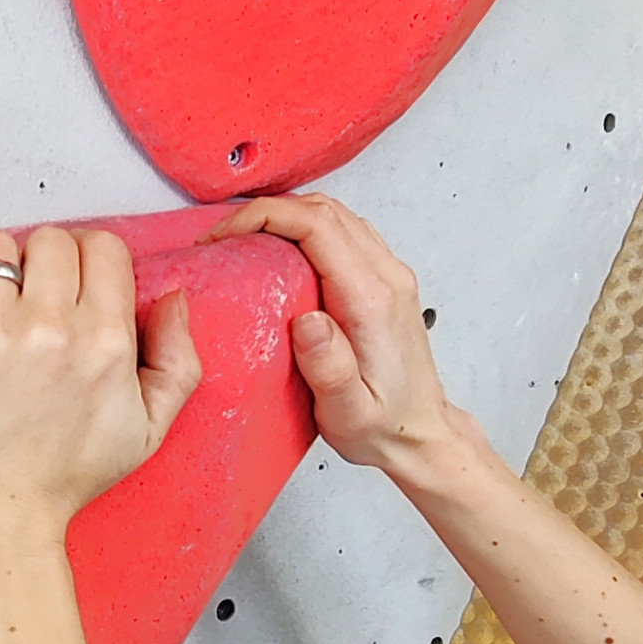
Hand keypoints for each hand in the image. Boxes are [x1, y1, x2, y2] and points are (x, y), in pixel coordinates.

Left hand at [0, 226, 201, 543]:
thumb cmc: (65, 478)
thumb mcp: (148, 430)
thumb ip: (177, 360)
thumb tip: (172, 298)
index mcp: (104, 341)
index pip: (103, 247)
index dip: (91, 260)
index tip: (76, 285)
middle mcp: (47, 329)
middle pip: (50, 240)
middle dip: (44, 264)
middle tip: (32, 303)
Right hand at [202, 194, 470, 479]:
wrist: (419, 433)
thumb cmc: (382, 425)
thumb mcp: (350, 412)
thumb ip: (329, 368)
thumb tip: (306, 321)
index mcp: (372, 301)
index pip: (318, 227)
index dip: (265, 217)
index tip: (225, 235)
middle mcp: (386, 277)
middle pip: (325, 210)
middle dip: (267, 212)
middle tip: (223, 237)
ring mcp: (388, 274)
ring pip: (335, 215)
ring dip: (286, 216)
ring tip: (243, 241)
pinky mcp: (383, 279)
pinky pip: (342, 232)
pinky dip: (305, 228)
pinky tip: (279, 251)